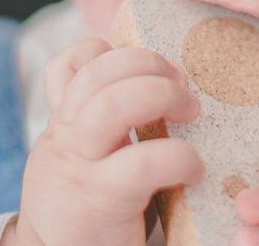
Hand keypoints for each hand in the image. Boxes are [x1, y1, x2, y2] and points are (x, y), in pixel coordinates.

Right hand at [2, 38, 204, 245]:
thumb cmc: (89, 206)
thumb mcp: (83, 156)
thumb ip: (106, 119)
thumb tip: (166, 79)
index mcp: (64, 122)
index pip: (71, 64)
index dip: (115, 52)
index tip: (154, 68)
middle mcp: (64, 138)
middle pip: (97, 74)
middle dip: (149, 65)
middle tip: (184, 84)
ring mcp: (78, 168)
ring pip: (111, 105)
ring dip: (163, 95)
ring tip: (192, 112)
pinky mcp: (101, 201)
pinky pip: (142, 163)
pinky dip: (179, 156)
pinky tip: (194, 168)